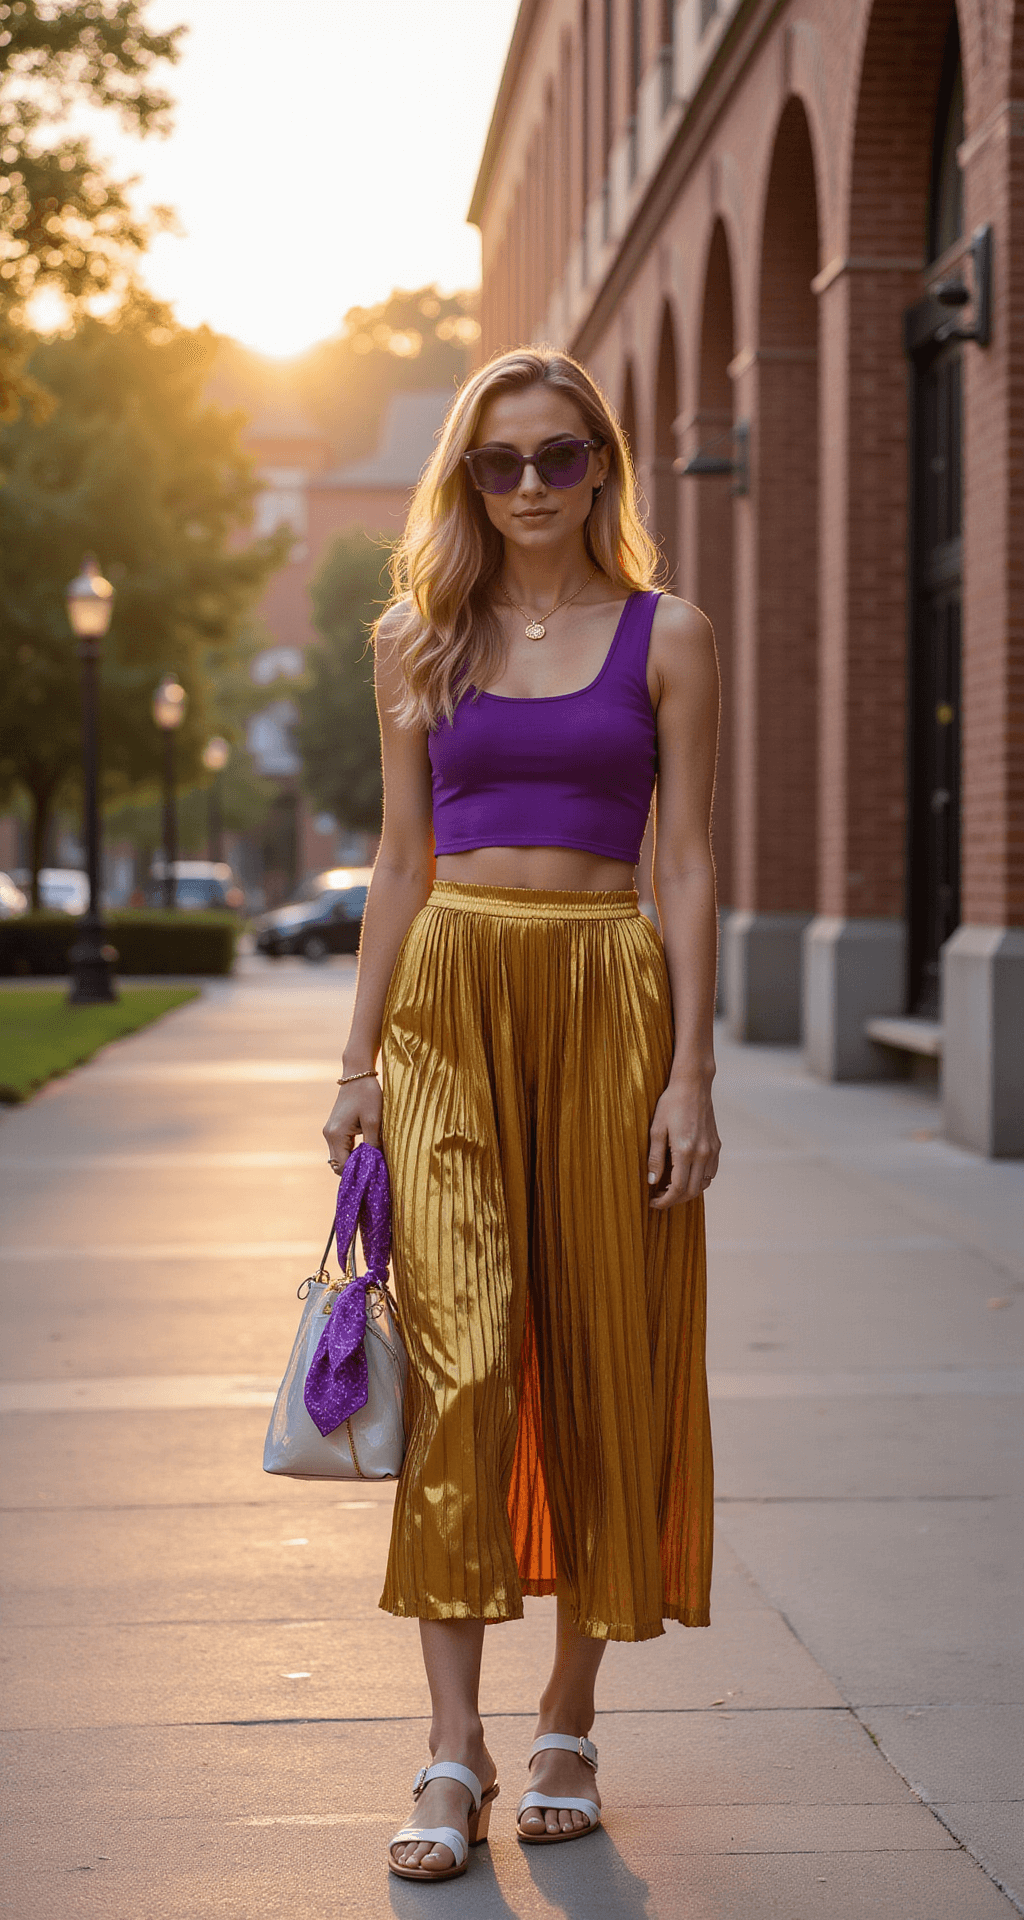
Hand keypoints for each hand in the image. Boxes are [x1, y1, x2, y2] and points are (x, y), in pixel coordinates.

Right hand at [323, 1075, 381, 1177]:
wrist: (358, 1075)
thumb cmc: (367, 1095)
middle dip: (355, 1170)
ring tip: (372, 1162)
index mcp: (336, 1135)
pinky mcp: (334, 1128)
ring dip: (354, 1161)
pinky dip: (352, 1153)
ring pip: (340, 1157)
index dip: (357, 1174)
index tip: (374, 1175)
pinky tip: (367, 1151)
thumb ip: (373, 1144)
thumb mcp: (374, 1121)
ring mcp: (330, 1131)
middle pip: (338, 1164)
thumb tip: (375, 1165)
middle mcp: (329, 1135)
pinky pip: (341, 1148)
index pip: (342, 1166)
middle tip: (374, 1171)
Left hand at [647, 1078, 720, 1208]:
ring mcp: (712, 1150)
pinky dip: (699, 1180)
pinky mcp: (716, 1145)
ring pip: (703, 1184)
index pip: (677, 1188)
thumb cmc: (671, 1104)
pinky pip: (711, 1172)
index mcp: (685, 1151)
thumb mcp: (656, 1129)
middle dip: (675, 1200)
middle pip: (691, 1191)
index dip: (665, 1201)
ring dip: (688, 1191)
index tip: (653, 1203)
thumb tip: (652, 1181)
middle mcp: (702, 1154)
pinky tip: (686, 1175)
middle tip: (659, 1198)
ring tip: (670, 1187)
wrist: (693, 1085)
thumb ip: (654, 1158)